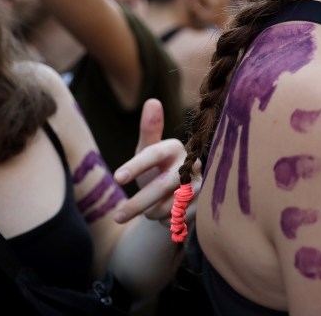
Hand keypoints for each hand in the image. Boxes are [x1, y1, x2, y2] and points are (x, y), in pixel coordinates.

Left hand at [113, 99, 200, 224]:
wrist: (177, 194)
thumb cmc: (158, 168)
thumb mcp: (148, 150)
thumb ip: (149, 130)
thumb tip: (152, 101)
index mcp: (176, 147)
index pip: (155, 154)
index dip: (136, 165)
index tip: (117, 178)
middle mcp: (192, 164)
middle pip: (163, 185)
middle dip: (138, 202)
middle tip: (117, 216)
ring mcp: (200, 185)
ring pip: (170, 205)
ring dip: (152, 212)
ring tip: (148, 210)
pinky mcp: (204, 204)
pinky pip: (178, 218)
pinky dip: (165, 220)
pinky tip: (165, 214)